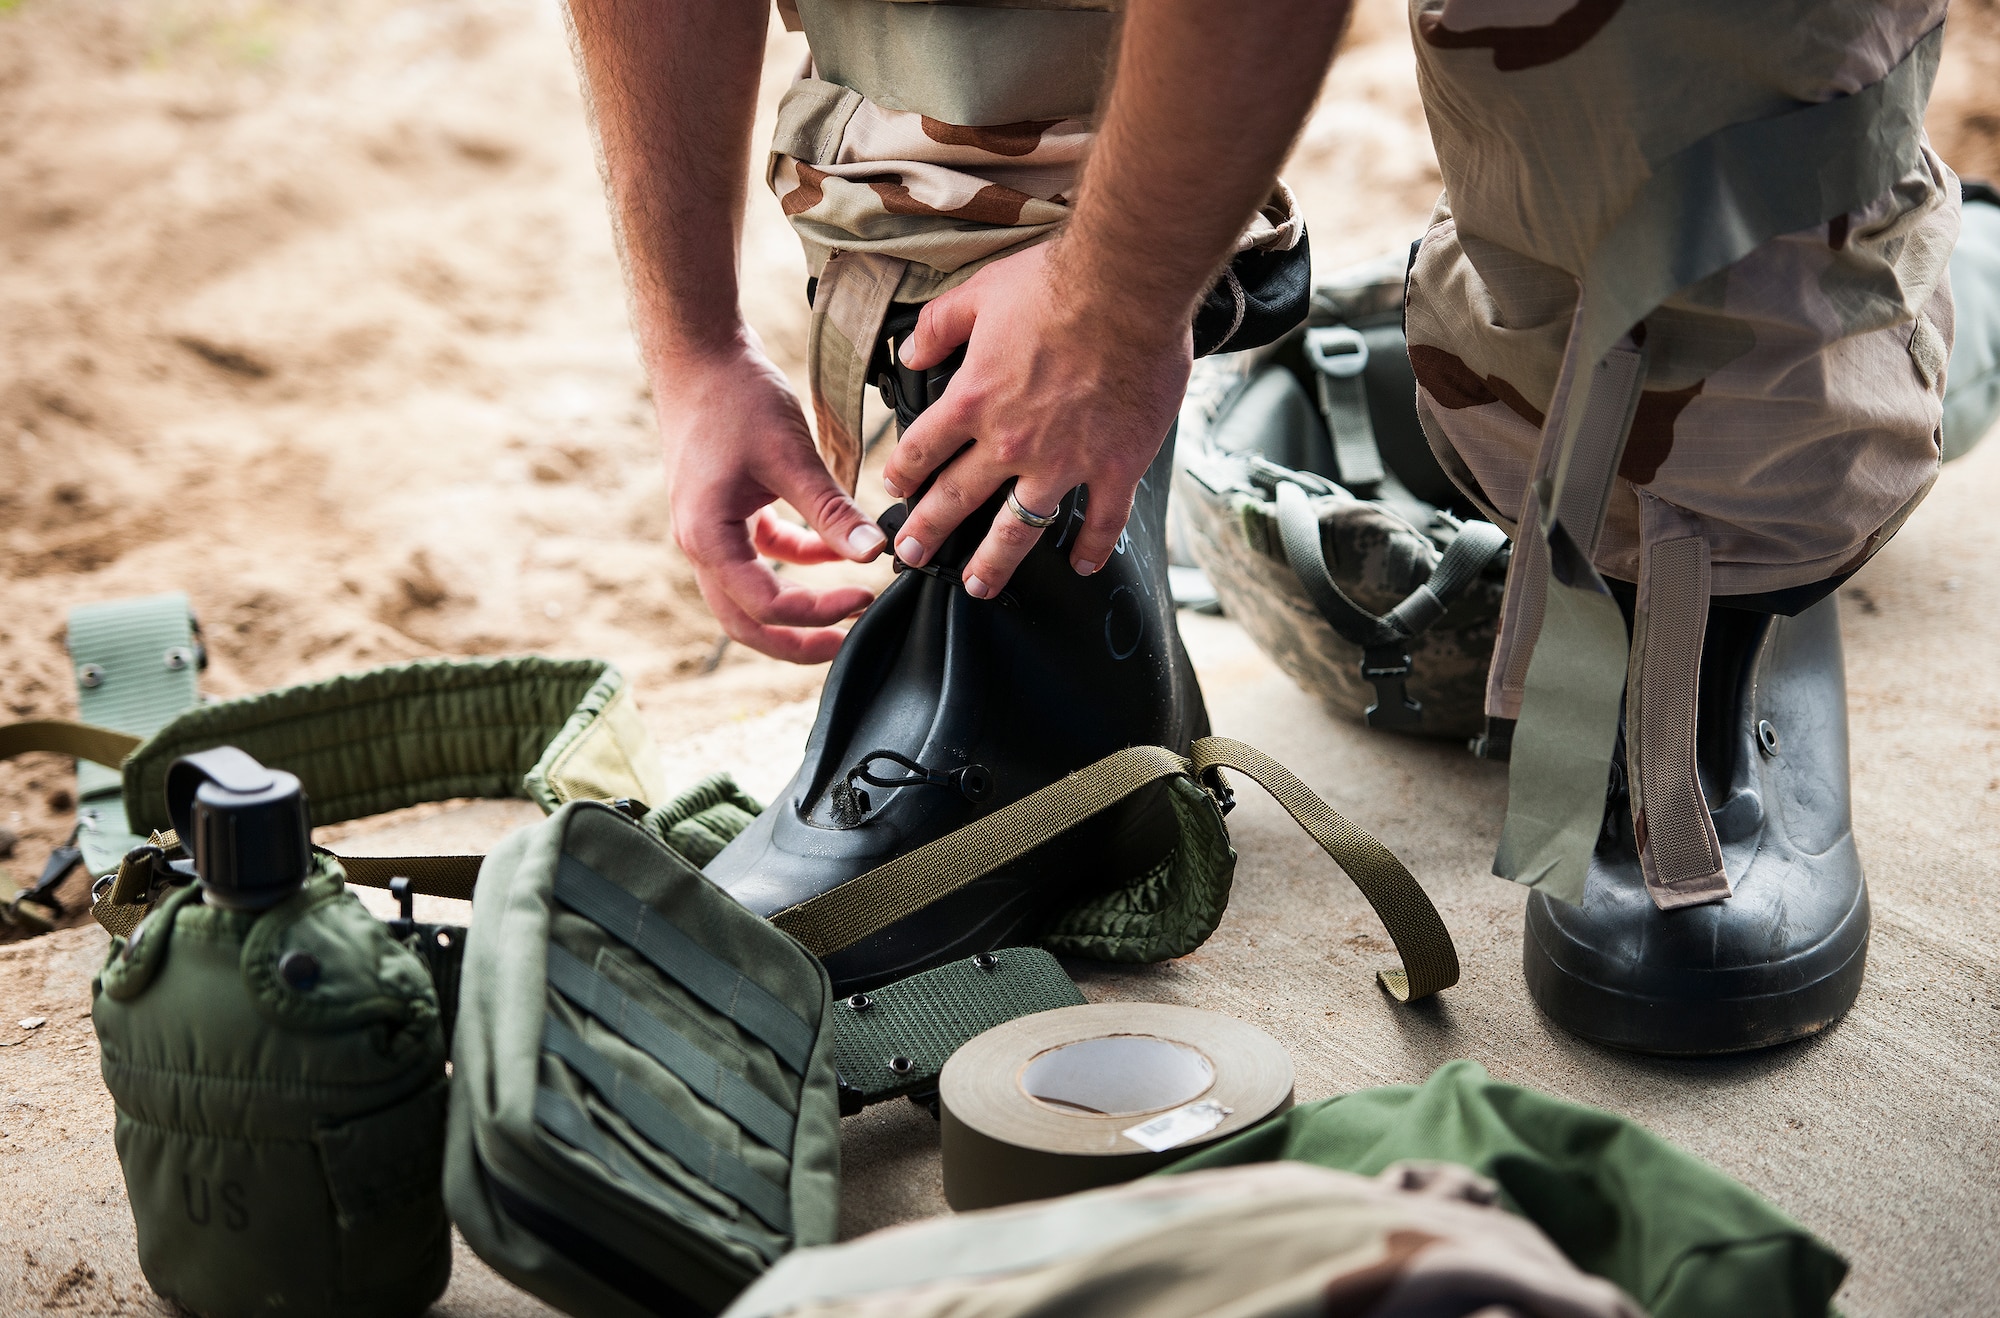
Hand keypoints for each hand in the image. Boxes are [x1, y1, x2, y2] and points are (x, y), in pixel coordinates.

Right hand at [657, 331, 886, 662]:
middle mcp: (700, 544)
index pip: (764, 605)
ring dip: (796, 608)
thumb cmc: (735, 397)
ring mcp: (710, 531)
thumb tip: (875, 552)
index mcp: (707, 538)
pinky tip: (834, 551)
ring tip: (847, 607)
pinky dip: (796, 561)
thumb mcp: (790, 456)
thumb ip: (832, 511)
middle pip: (745, 622)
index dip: (818, 612)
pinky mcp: (725, 513)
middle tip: (848, 645)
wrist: (698, 353)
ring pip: (750, 595)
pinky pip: (760, 556)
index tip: (866, 595)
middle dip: (796, 642)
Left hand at [883, 242, 1192, 597]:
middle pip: (956, 500)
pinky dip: (1092, 548)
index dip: (903, 473)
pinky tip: (1083, 565)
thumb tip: (909, 352)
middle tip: (910, 555)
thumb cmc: (1058, 283)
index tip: (896, 489)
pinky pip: (1102, 522)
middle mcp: (1011, 441)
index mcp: (974, 400)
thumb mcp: (981, 292)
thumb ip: (940, 326)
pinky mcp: (1115, 467)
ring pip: (1018, 529)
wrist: (1128, 286)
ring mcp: (1064, 461)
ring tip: (978, 587)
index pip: (922, 449)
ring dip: (993, 564)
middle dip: (926, 533)